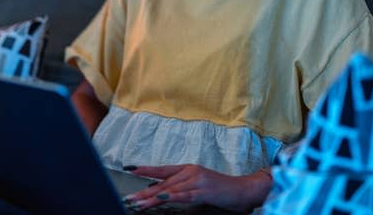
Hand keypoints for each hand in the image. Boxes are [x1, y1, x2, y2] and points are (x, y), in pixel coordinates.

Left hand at [123, 164, 271, 212]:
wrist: (243, 190)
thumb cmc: (220, 189)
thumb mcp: (197, 185)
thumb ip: (180, 186)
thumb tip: (159, 190)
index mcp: (188, 169)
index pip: (163, 169)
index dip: (146, 169)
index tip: (130, 169)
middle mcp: (191, 171)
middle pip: (163, 182)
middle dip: (145, 191)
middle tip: (130, 198)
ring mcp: (197, 180)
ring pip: (170, 189)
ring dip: (152, 197)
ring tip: (139, 204)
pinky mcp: (204, 191)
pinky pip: (184, 195)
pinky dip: (171, 196)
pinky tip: (160, 197)